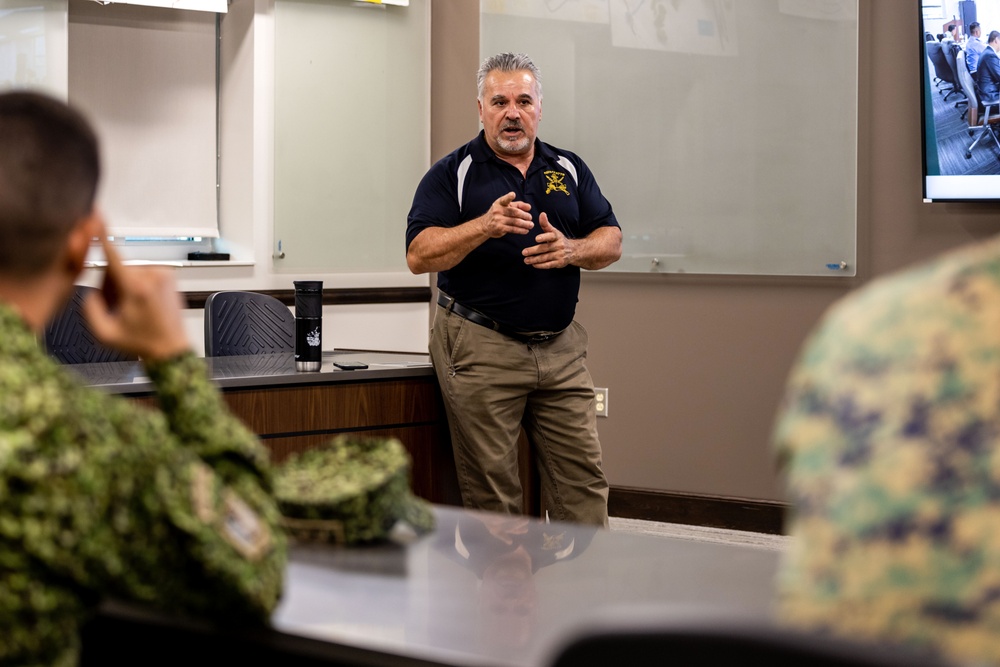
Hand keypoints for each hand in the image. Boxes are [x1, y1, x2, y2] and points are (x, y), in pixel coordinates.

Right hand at [83, 228, 190, 360]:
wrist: (171, 350)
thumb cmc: (141, 342)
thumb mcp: (105, 334)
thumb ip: (89, 308)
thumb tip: (90, 289)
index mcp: (137, 288)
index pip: (114, 256)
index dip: (102, 235)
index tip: (96, 216)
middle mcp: (152, 276)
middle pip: (117, 267)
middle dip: (110, 284)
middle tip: (114, 307)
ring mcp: (163, 274)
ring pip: (129, 270)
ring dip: (122, 284)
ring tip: (128, 308)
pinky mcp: (168, 276)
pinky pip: (142, 272)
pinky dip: (135, 284)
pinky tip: (139, 303)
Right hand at [478, 192, 533, 237]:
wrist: (485, 225)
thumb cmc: (498, 214)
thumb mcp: (505, 206)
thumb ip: (517, 205)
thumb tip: (529, 207)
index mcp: (500, 203)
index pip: (505, 199)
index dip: (509, 197)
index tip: (513, 194)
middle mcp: (498, 210)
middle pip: (514, 212)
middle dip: (524, 215)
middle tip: (530, 217)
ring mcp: (498, 220)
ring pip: (515, 221)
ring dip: (525, 224)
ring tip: (531, 225)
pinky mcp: (500, 228)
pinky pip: (513, 229)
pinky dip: (521, 230)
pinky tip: (526, 230)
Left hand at [522, 212, 573, 268]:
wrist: (573, 251)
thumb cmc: (559, 240)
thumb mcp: (553, 231)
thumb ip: (546, 224)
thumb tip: (542, 214)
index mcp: (557, 236)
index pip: (550, 236)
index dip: (544, 237)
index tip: (536, 239)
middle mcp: (559, 245)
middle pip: (545, 248)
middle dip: (534, 251)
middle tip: (524, 252)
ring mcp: (559, 255)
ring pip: (545, 258)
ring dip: (535, 259)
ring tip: (526, 260)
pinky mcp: (559, 263)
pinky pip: (549, 265)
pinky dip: (541, 265)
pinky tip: (533, 264)